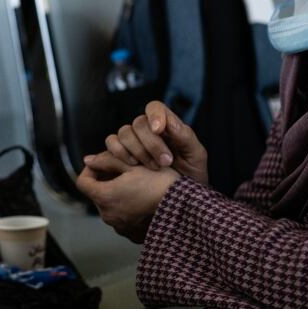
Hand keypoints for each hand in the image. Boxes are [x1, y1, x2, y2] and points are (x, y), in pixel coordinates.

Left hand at [76, 162, 178, 243]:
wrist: (185, 206)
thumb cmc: (159, 182)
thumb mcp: (133, 164)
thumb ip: (107, 160)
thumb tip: (88, 160)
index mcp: (105, 197)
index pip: (82, 182)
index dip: (89, 170)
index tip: (102, 164)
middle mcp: (108, 215)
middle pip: (96, 194)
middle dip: (105, 181)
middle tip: (121, 170)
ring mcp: (119, 226)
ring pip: (109, 205)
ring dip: (116, 194)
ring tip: (134, 184)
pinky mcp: (131, 233)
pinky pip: (121, 217)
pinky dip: (126, 207)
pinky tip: (141, 199)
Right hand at [90, 101, 208, 184]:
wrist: (178, 200)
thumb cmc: (191, 177)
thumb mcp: (196, 157)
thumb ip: (186, 137)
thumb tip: (170, 123)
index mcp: (167, 125)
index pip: (155, 108)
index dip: (154, 115)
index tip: (159, 130)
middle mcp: (147, 130)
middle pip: (138, 123)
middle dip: (150, 143)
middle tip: (164, 162)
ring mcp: (132, 142)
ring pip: (124, 133)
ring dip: (136, 150)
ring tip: (151, 168)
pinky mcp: (120, 154)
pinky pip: (111, 143)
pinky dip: (119, 153)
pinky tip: (133, 167)